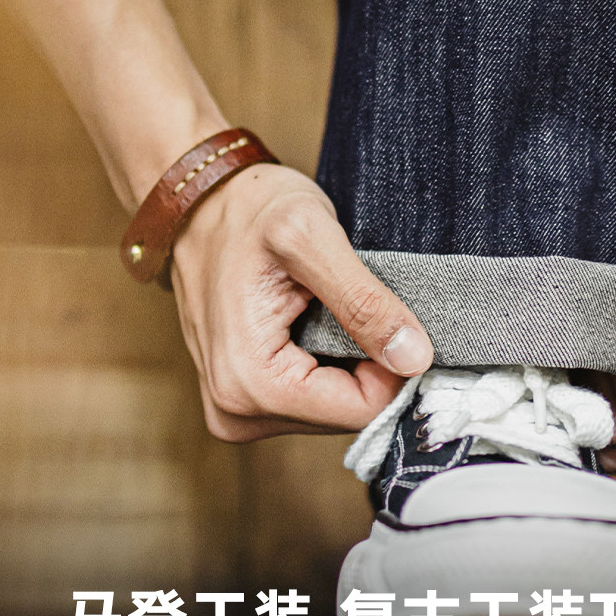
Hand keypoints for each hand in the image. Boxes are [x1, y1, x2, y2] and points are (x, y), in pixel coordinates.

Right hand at [169, 163, 433, 441]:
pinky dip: (328, 361)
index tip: (391, 313)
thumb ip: (363, 302)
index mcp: (248, 382)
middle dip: (366, 362)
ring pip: (333, 408)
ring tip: (327, 305)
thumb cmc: (249, 210)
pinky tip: (315, 319)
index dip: (391, 363)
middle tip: (354, 301)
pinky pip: (312, 397)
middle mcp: (235, 411)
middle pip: (346, 414)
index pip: (361, 409)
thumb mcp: (312, 237)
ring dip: (347, 359)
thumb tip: (415, 360)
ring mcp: (235, 410)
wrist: (200, 202)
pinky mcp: (243, 400)